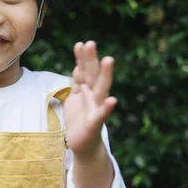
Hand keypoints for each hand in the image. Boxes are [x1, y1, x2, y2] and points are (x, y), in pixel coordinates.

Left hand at [63, 41, 117, 158]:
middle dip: (91, 60)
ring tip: (108, 59)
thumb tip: (78, 66)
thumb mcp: (75, 98)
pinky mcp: (96, 123)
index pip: (83, 71)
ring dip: (105, 75)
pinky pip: (102, 114)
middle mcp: (93, 96)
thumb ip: (78, 83)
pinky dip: (107, 108)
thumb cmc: (79, 120)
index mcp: (87, 90)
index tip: (80, 44)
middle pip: (92, 75)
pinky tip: (113, 100)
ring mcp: (96, 108)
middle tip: (90, 43)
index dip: (82, 58)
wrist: (83, 145)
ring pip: (101, 89)